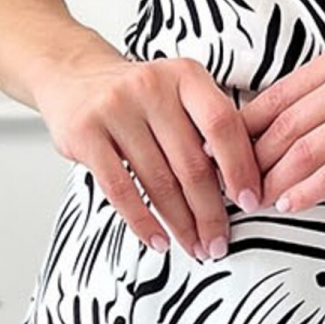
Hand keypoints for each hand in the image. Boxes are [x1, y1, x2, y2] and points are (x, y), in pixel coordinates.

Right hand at [35, 45, 260, 254]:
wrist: (73, 76)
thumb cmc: (139, 97)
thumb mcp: (179, 94)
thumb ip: (208, 128)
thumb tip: (244, 188)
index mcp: (185, 76)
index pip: (223, 125)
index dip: (241, 168)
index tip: (251, 202)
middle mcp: (151, 86)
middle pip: (191, 162)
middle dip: (210, 212)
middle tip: (220, 243)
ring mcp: (115, 108)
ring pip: (158, 181)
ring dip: (180, 223)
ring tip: (195, 247)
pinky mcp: (85, 133)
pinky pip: (120, 189)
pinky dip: (142, 221)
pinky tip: (158, 240)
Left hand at [238, 32, 324, 211]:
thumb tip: (289, 128)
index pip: (280, 92)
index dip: (245, 127)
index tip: (225, 153)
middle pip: (285, 122)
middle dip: (252, 159)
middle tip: (233, 187)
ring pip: (304, 147)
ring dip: (273, 180)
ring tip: (256, 201)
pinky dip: (306, 190)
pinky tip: (291, 205)